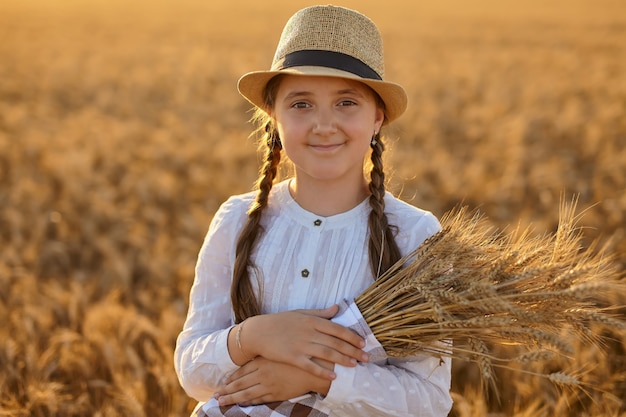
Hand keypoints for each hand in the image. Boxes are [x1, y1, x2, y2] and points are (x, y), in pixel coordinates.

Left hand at [215, 357, 332, 405]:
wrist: (316, 366)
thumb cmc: (300, 353)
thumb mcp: (283, 347)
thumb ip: (270, 350)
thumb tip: (261, 349)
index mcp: (263, 361)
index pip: (242, 371)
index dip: (232, 378)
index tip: (223, 382)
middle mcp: (262, 373)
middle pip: (240, 384)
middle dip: (226, 391)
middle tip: (216, 396)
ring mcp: (269, 384)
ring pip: (246, 394)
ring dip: (232, 398)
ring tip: (221, 402)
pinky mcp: (277, 393)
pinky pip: (259, 399)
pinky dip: (249, 402)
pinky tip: (242, 404)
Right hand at [241, 305, 368, 379]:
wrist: (259, 332)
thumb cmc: (280, 321)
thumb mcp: (301, 313)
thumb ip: (321, 313)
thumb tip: (337, 308)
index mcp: (312, 320)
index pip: (337, 328)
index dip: (352, 336)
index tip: (363, 343)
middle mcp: (309, 332)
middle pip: (336, 342)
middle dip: (353, 350)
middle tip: (366, 357)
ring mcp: (301, 345)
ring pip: (327, 353)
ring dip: (343, 360)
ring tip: (355, 365)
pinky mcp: (292, 357)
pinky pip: (310, 365)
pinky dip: (323, 371)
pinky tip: (333, 376)